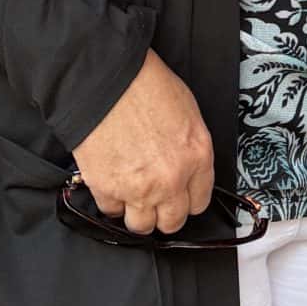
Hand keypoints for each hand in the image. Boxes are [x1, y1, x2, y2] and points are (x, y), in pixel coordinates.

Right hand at [72, 50, 214, 236]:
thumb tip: (186, 168)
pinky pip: (111, 211)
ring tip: (132, 195)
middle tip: (155, 199)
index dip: (187, 199)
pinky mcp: (107, 188)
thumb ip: (190, 149)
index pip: (200, 202)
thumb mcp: (187, 112)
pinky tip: (112, 184)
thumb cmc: (145, 85)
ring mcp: (139, 188)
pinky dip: (111, 202)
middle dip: (164, 212)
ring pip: (141, 226)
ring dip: (137, 213)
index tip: (178, 196)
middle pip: (172, 221)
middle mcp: (172, 179)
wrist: (106, 79)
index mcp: (198, 156)